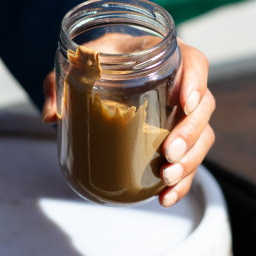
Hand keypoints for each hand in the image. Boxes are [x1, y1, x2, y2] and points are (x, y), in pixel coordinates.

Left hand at [42, 38, 215, 206]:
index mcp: (161, 57)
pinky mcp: (174, 139)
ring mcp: (180, 114)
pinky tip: (165, 198)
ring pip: (202, 137)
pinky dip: (181, 183)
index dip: (196, 82)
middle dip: (190, 134)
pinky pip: (189, 160)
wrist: (98, 72)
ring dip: (190, 161)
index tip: (185, 103)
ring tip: (167, 178)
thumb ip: (58, 85)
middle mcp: (178, 84)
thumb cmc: (94, 63)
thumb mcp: (73, 66)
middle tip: (168, 153)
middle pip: (204, 107)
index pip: (194, 63)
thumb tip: (51, 115)